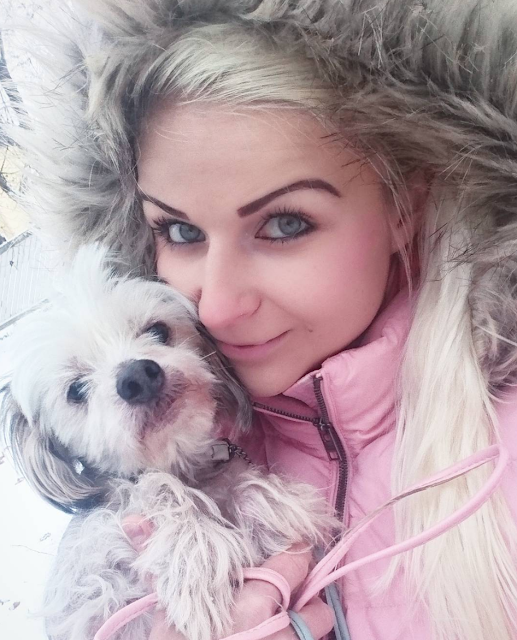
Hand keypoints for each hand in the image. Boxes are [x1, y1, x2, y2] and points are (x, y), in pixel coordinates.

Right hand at [123, 516, 333, 639]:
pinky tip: (277, 636)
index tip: (288, 550)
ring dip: (306, 621)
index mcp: (251, 603)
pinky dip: (296, 638)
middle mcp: (278, 629)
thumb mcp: (166, 611)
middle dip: (306, 596)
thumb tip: (133, 519)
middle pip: (317, 604)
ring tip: (285, 618)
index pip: (296, 562)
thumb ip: (159, 564)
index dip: (295, 553)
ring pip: (318, 628)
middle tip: (288, 592)